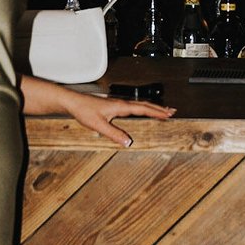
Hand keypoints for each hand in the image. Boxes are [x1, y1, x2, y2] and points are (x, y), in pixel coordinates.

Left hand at [56, 88, 175, 146]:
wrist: (73, 102)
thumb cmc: (84, 110)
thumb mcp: (99, 126)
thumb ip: (114, 134)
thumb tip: (128, 142)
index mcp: (120, 106)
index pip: (143, 109)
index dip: (157, 112)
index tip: (168, 114)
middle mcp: (121, 103)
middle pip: (145, 105)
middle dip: (159, 108)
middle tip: (171, 111)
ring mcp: (118, 103)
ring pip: (140, 104)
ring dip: (152, 107)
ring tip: (162, 111)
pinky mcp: (114, 105)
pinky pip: (133, 106)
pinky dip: (143, 108)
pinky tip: (142, 112)